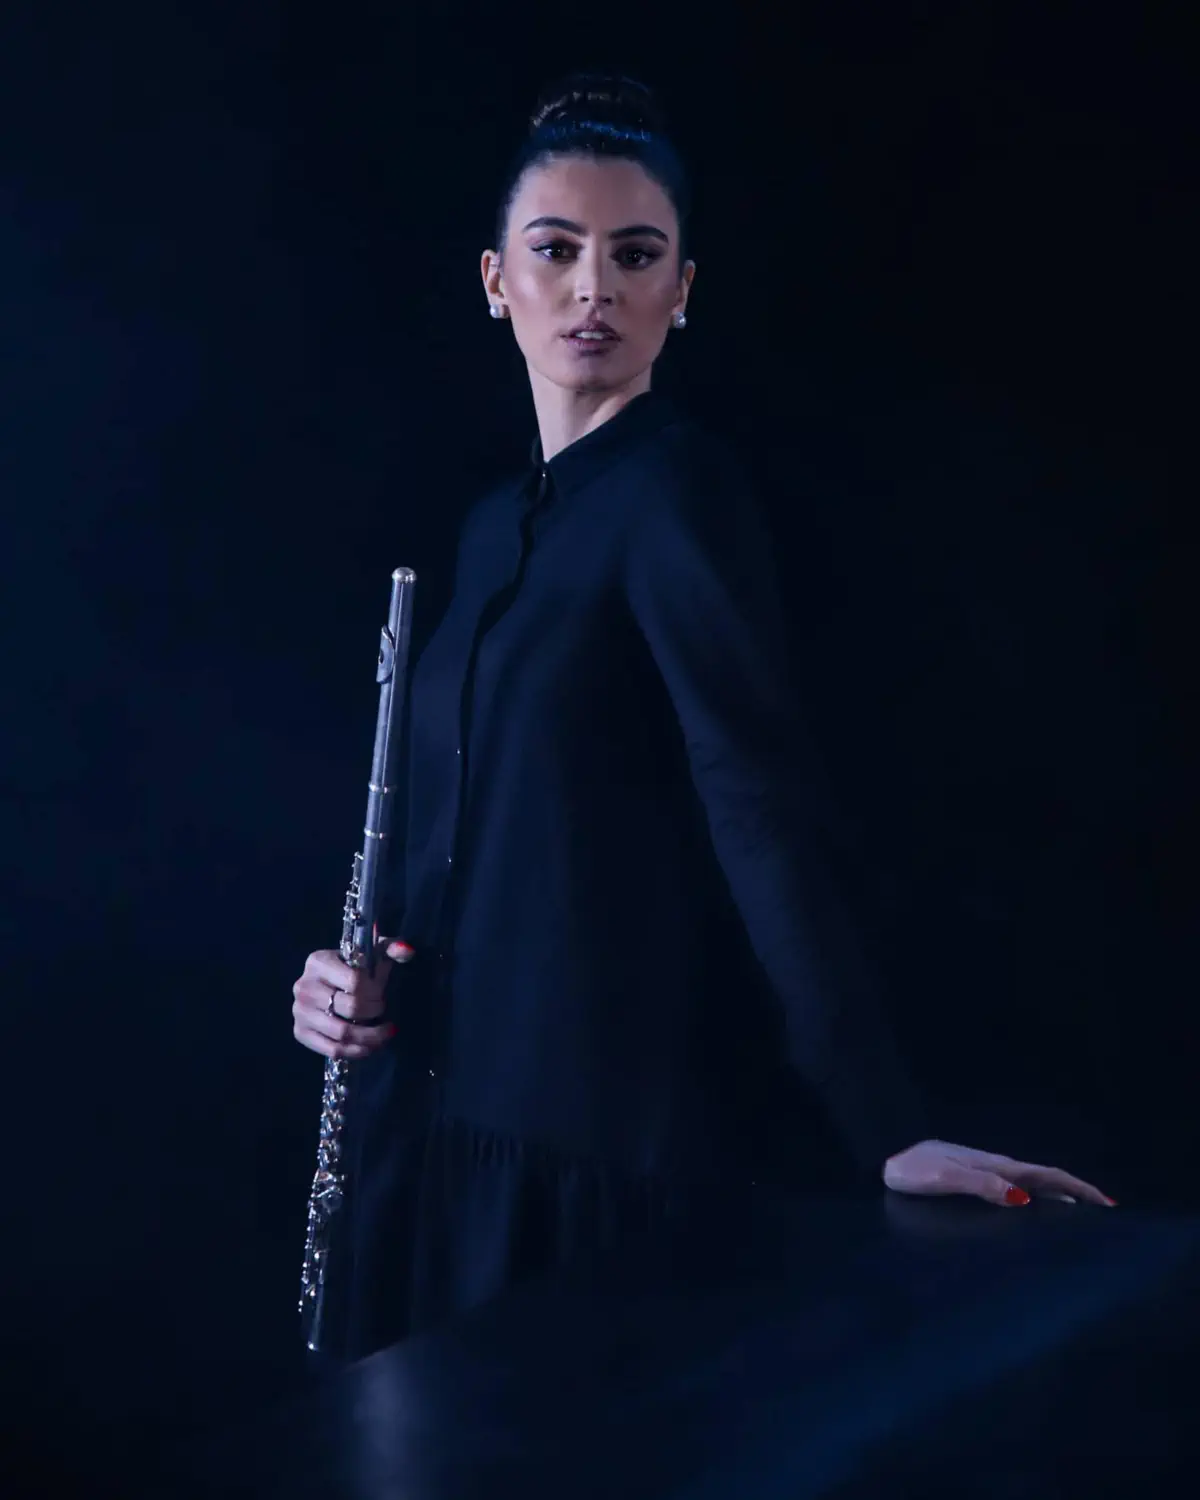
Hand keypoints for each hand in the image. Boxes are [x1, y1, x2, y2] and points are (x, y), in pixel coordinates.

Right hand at [292, 937, 413, 1059]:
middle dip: (375, 1011)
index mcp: (319, 961)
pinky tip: (369, 1046)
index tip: (381, 991)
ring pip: (342, 1033)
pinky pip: (332, 1049)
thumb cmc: (354, 966)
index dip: (375, 990)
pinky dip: (356, 1051)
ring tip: (385, 1033)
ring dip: (370, 1036)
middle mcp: (303, 986)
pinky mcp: (300, 1032)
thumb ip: (391, 947)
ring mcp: (299, 1011)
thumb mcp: (372, 951)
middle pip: (350, 1008)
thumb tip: (407, 951)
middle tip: (383, 1009)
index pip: (355, 982)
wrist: (328, 983)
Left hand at [882, 1140, 1116, 1207]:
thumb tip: (1022, 1197)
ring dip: (1058, 1191)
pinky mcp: (974, 1177)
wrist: (890, 1164)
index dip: (1074, 1187)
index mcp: (994, 1166)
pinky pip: (1016, 1184)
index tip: (1104, 1202)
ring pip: (1032, 1179)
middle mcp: (994, 1166)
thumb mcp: (945, 1178)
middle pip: (1043, 1175)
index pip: (1043, 1174)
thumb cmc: (914, 1172)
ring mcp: (985, 1170)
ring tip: (1082, 1207)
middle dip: (1074, 1189)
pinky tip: (1037, 1202)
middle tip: (1105, 1207)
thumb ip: (982, 1185)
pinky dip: (1036, 1193)